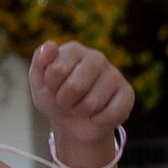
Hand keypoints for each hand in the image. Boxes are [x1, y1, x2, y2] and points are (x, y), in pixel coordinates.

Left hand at [29, 40, 132, 167]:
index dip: (51, 87)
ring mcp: (114, 74)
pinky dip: (97, 121)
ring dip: (80, 112)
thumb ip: (39, 61)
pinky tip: (96, 115)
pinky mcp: (127, 93)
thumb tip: (50, 45)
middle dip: (65, 101)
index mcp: (74, 50)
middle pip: (75, 87)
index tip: (53, 88)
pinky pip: (110, 113)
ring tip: (81, 107)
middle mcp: (96, 57)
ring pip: (91, 103)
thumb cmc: (55, 97)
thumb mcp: (39, 82)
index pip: (56, 71)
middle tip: (66, 100)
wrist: (72, 123)